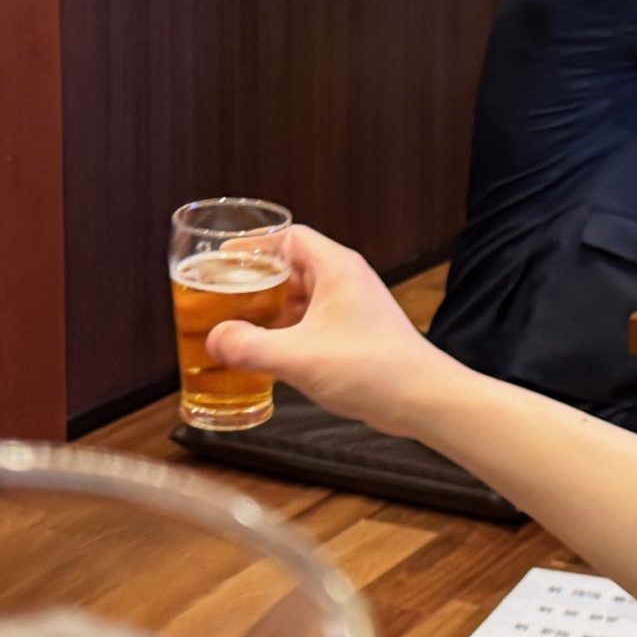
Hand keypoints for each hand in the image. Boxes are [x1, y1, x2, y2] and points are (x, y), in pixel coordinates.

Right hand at [209, 226, 465, 436]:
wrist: (422, 399)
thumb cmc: (371, 368)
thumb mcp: (298, 357)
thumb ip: (250, 346)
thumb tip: (214, 339)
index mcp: (335, 268)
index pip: (289, 237)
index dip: (253, 244)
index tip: (222, 258)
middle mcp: (345, 280)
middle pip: (291, 266)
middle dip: (254, 280)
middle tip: (219, 295)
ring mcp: (352, 307)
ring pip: (301, 297)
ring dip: (269, 309)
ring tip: (234, 324)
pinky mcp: (355, 333)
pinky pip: (311, 321)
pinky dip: (286, 330)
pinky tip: (265, 351)